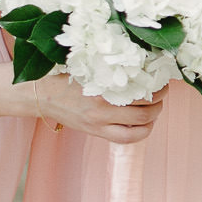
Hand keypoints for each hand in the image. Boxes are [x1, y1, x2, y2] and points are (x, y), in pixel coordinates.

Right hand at [29, 78, 164, 143]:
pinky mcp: (96, 132)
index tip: (160, 77)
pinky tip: (145, 122)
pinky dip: (142, 131)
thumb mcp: (89, 68)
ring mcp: (99, 123)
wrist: (40, 95)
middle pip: (145, 109)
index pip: (140, 88)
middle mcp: (102, 107)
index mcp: (101, 87)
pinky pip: (127, 138)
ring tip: (156, 106)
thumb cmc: (66, 77)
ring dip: (154, 115)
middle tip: (161, 91)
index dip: (156, 84)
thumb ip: (112, 71)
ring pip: (140, 125)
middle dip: (159, 100)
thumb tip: (141, 64)